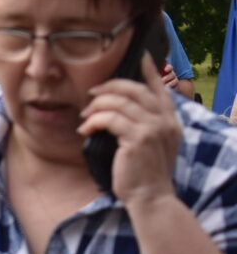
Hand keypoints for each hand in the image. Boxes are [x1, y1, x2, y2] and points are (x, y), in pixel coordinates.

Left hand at [78, 54, 180, 203]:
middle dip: (109, 87)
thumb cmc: (143, 173)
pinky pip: (109, 119)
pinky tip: (85, 131)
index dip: (148, 69)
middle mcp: (165, 120)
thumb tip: (116, 106)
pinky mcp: (138, 138)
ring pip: (119, 102)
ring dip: (96, 106)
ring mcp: (153, 128)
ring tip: (85, 117)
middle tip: (91, 94)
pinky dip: (92, 122)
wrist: (150, 198)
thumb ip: (142, 123)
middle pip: (134, 89)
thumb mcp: (150, 144)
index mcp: (170, 120)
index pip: (159, 87)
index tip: (140, 55)